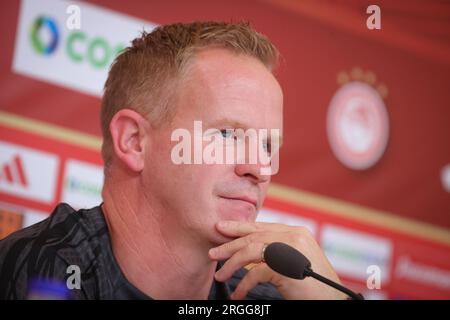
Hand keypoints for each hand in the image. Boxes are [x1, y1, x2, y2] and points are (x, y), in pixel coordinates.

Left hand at [208, 220, 346, 299]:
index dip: (239, 227)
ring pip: (251, 250)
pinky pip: (256, 273)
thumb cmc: (313, 284)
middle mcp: (293, 236)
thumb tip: (248, 248)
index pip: (261, 226)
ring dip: (231, 264)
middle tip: (213, 252)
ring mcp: (291, 250)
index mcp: (295, 232)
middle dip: (230, 244)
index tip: (221, 228)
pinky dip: (244, 285)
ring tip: (220, 275)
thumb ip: (277, 250)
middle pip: (253, 236)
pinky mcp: (286, 268)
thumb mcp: (294, 260)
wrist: (333, 300)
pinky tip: (238, 294)